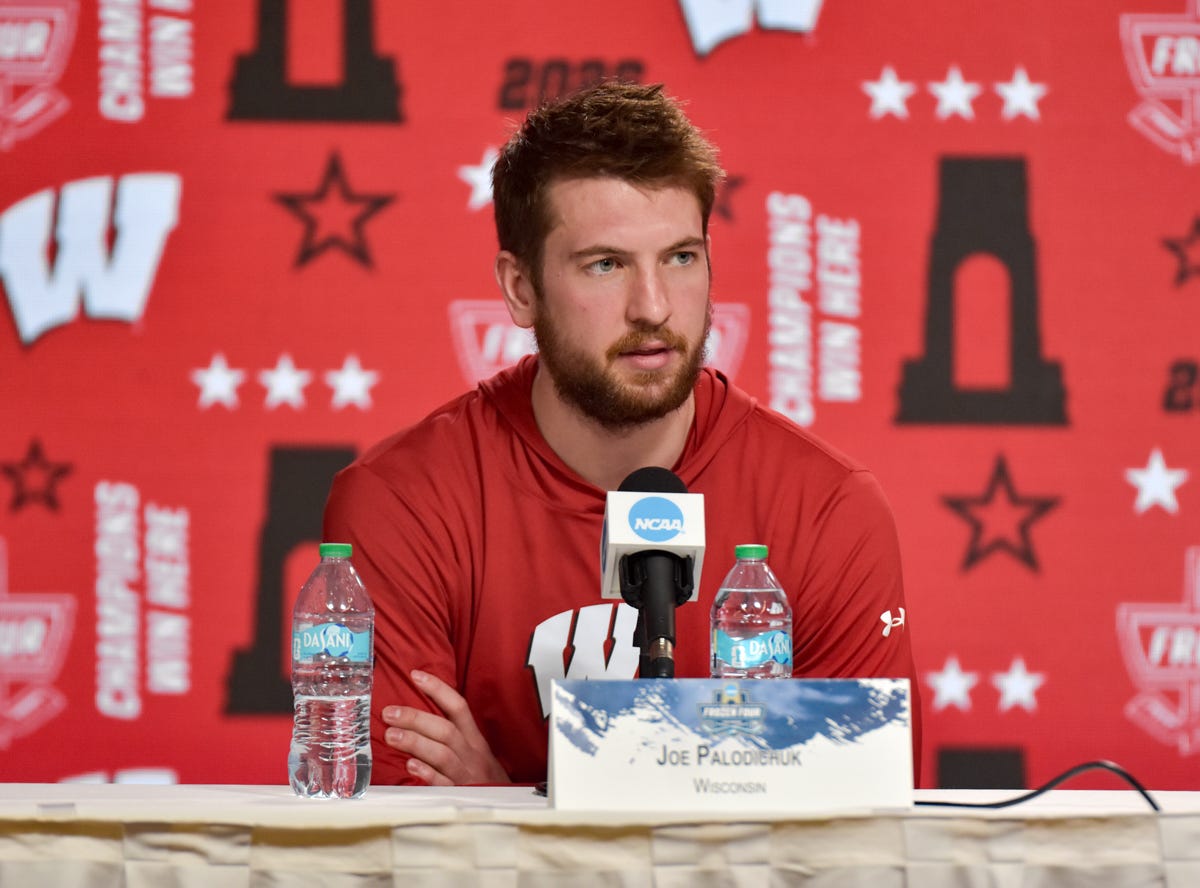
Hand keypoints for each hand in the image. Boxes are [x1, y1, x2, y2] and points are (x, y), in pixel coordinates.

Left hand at [381, 670, 510, 785]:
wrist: (508, 806)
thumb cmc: (485, 777)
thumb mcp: (476, 752)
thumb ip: (455, 736)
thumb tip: (419, 717)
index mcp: (475, 739)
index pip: (458, 707)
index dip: (438, 689)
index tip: (416, 676)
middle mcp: (472, 754)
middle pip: (445, 730)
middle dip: (416, 719)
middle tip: (390, 713)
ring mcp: (466, 775)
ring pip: (442, 754)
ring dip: (416, 742)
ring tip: (391, 735)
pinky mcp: (460, 795)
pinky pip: (443, 784)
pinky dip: (427, 774)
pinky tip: (410, 766)